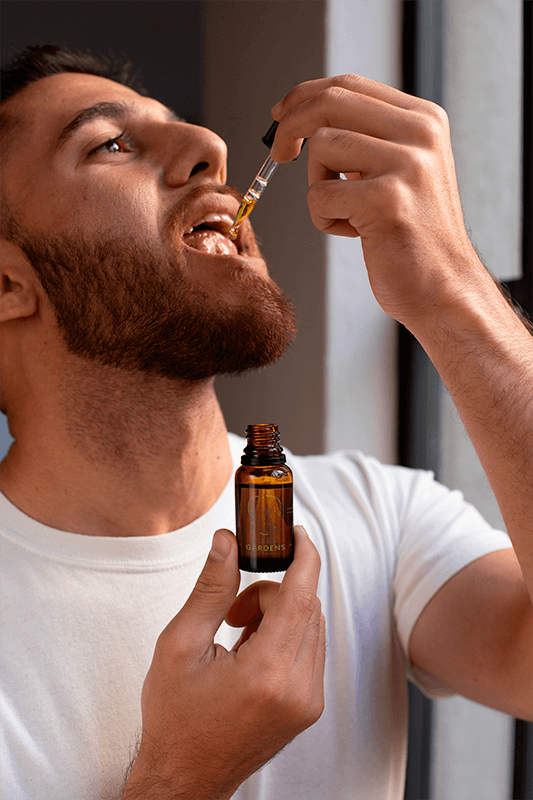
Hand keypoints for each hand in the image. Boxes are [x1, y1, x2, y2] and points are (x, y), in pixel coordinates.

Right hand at [122, 525, 324, 799]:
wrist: (185, 777)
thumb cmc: (175, 717)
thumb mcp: (180, 645)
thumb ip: (210, 588)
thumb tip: (227, 540)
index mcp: (267, 672)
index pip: (301, 595)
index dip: (304, 555)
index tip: (296, 532)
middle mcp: (298, 688)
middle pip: (305, 606)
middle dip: (271, 592)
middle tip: (232, 610)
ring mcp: (308, 701)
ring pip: (310, 625)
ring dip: (279, 614)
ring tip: (237, 634)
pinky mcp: (309, 706)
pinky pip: (310, 649)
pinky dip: (286, 635)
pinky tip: (252, 651)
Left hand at [269, 75, 484, 328]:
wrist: (443, 288)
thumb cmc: (413, 237)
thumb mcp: (401, 172)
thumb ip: (369, 139)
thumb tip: (310, 115)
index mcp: (424, 120)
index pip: (349, 85)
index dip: (304, 96)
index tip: (282, 116)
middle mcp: (421, 134)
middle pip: (330, 103)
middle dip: (291, 126)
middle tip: (279, 154)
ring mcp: (407, 165)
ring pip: (321, 148)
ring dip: (317, 187)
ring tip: (347, 213)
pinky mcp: (387, 200)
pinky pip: (319, 195)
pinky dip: (324, 220)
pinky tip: (355, 233)